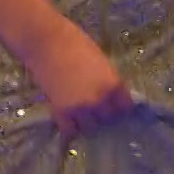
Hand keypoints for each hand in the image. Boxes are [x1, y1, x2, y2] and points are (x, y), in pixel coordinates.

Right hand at [20, 18, 133, 139]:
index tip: (116, 105)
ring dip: (88, 123)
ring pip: (90, 128)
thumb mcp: (101, 61)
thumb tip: (112, 95)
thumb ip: (108, 80)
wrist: (47, 42)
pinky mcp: (60, 112)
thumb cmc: (76, 43)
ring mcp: (79, 108)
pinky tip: (70, 121)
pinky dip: (71, 128)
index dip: (121, 106)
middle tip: (98, 108)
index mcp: (113, 84)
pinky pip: (70, 131)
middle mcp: (99, 100)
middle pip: (109, 119)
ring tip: (83, 115)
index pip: (126, 107)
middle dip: (104, 115)